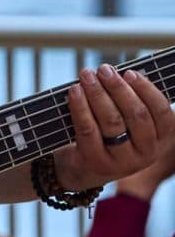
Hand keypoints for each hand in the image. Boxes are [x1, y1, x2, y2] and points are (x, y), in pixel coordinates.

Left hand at [55, 65, 174, 191]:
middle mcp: (146, 153)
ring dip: (98, 93)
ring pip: (112, 121)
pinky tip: (74, 91)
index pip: (162, 113)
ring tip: (86, 75)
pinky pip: (88, 129)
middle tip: (104, 69)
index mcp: (160, 140)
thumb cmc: (105, 135)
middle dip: (118, 88)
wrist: (81, 168)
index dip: (147, 90)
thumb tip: (120, 73)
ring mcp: (122, 162)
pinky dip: (80, 106)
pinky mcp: (97, 162)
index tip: (129, 72)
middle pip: (136, 115)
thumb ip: (128, 102)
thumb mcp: (126, 123)